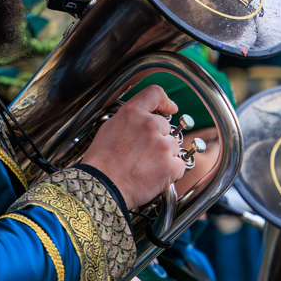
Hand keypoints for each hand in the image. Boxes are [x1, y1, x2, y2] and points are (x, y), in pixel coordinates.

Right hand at [84, 85, 185, 208]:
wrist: (102, 186)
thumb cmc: (101, 162)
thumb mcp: (110, 128)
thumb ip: (130, 119)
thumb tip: (143, 118)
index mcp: (133, 113)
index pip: (155, 93)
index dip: (165, 101)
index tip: (170, 108)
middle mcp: (150, 125)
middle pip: (166, 127)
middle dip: (158, 139)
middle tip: (143, 154)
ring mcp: (162, 145)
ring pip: (173, 147)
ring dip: (164, 156)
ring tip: (145, 166)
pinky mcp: (170, 165)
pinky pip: (179, 165)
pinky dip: (170, 171)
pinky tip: (153, 176)